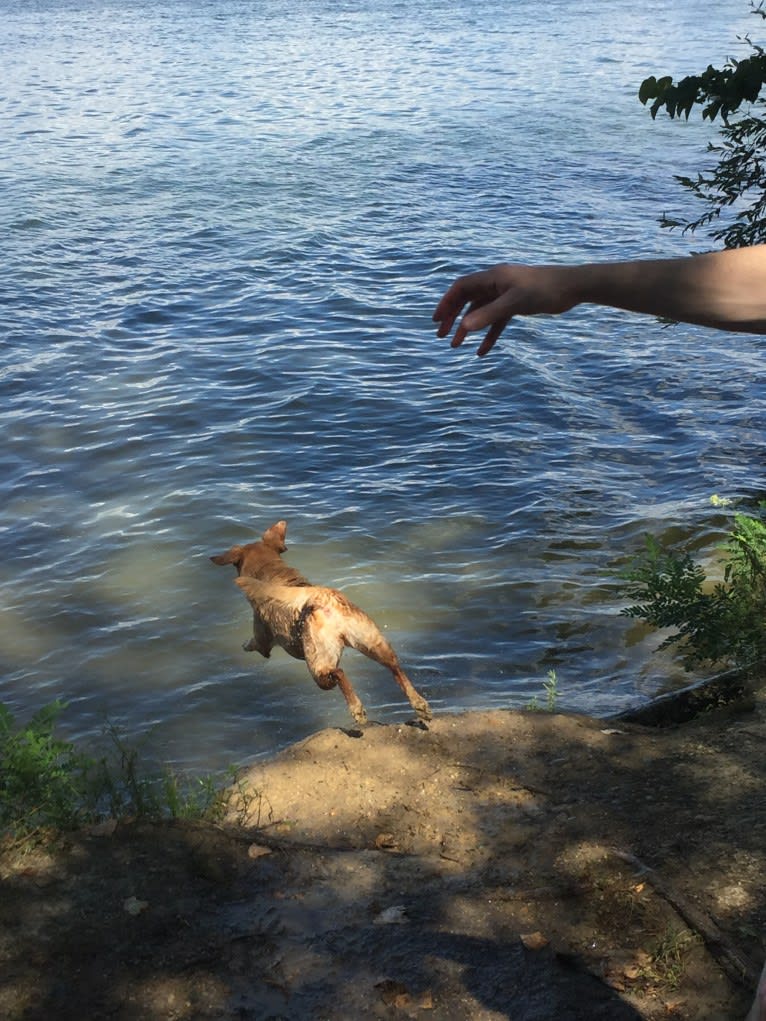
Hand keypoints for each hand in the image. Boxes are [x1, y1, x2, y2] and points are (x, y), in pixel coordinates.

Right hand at [433, 263, 577, 355]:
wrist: (571, 287)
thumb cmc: (544, 290)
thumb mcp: (514, 304)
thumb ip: (488, 315)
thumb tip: (463, 328)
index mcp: (493, 277)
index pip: (461, 288)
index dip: (446, 303)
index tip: (436, 321)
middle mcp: (496, 283)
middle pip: (467, 300)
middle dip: (453, 317)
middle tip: (442, 336)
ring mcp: (506, 294)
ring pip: (481, 312)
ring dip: (469, 328)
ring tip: (457, 346)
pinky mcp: (516, 304)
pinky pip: (497, 320)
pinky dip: (489, 334)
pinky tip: (483, 351)